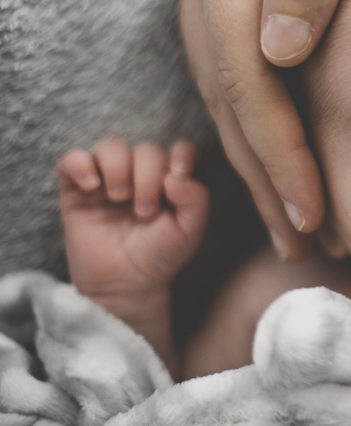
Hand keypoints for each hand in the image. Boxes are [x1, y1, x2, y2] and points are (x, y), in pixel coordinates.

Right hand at [58, 138, 209, 299]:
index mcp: (170, 181)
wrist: (123, 286)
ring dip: (118, 167)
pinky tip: (91, 185)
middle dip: (148, 176)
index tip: (179, 172)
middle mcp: (140, 176)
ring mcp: (108, 181)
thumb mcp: (189, 232)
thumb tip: (178, 175)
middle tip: (145, 211)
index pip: (179, 150)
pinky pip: (72, 160)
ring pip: (111, 147)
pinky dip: (80, 164)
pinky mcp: (77, 192)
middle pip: (147, 150)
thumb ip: (196, 200)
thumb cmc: (159, 256)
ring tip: (118, 197)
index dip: (182, 153)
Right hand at [172, 0, 350, 258]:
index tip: (314, 210)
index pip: (245, 66)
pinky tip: (285, 137)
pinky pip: (241, 42)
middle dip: (267, 167)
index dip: (278, 147)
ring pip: (228, 71)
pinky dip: (264, 101)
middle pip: (228, 82)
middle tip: (311, 240)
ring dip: (261, 146)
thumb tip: (283, 49)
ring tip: (298, 212)